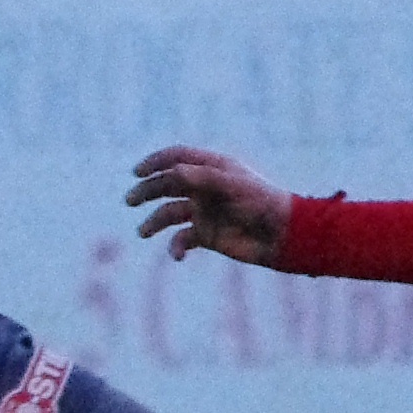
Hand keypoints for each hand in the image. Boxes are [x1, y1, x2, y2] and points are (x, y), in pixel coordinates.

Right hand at [125, 146, 290, 265]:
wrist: (282, 236)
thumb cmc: (261, 203)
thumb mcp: (231, 185)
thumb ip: (201, 177)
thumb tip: (171, 172)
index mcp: (212, 167)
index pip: (176, 157)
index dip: (155, 162)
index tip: (137, 172)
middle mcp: (204, 188)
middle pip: (166, 184)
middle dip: (146, 191)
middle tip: (130, 201)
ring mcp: (204, 212)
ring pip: (168, 213)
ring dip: (153, 222)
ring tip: (143, 232)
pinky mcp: (206, 236)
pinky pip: (181, 240)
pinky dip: (175, 247)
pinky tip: (177, 255)